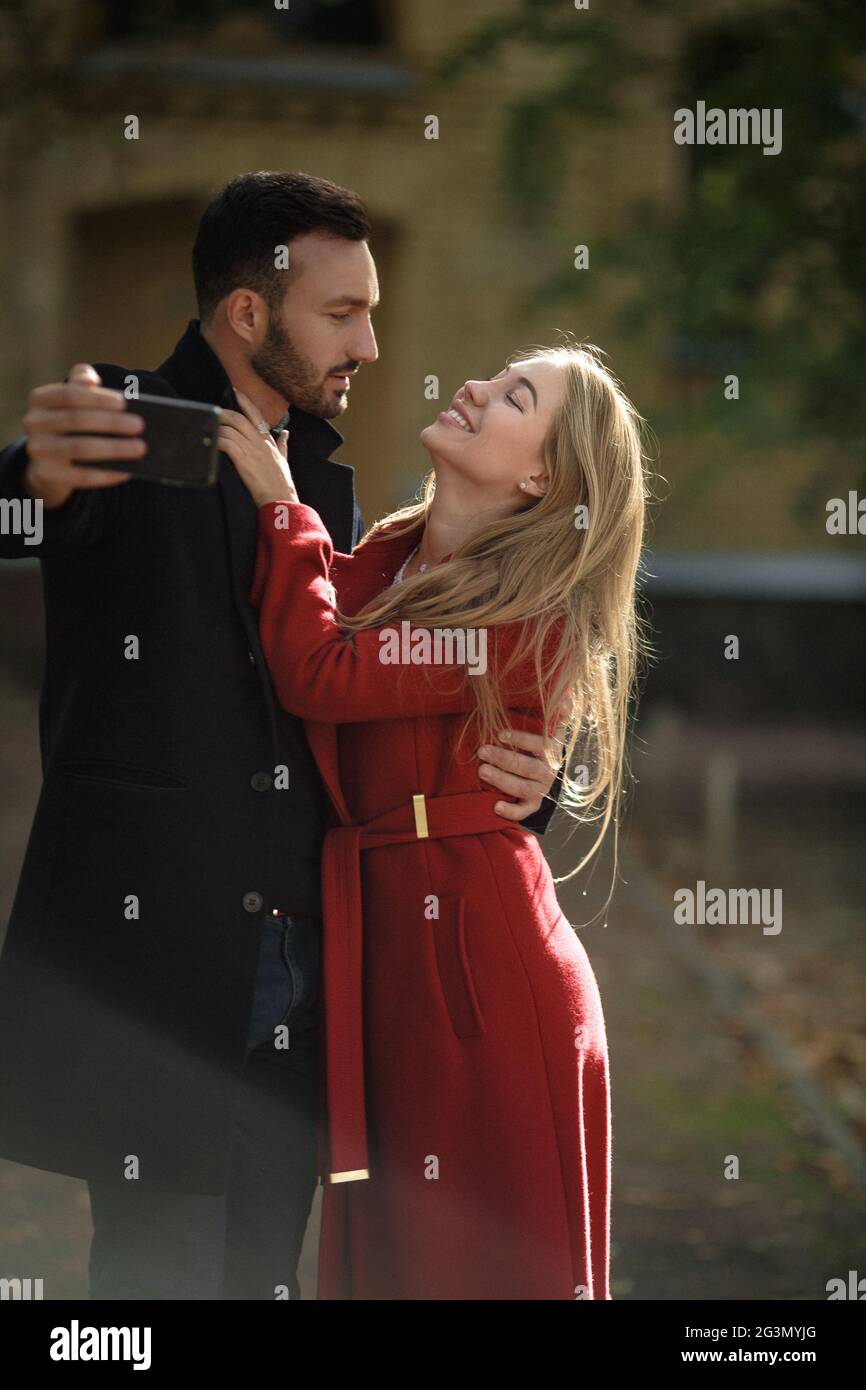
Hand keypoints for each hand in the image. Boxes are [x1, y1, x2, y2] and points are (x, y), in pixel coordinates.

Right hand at [22, 363, 142, 509]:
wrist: (50, 458)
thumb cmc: (71, 420)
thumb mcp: (74, 398)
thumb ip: (82, 381)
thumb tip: (91, 380)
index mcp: (40, 399)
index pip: (69, 395)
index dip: (97, 399)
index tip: (124, 403)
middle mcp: (33, 423)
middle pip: (76, 420)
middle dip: (111, 422)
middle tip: (140, 425)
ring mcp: (38, 450)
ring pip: (79, 448)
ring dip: (113, 448)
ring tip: (140, 448)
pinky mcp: (46, 474)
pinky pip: (80, 476)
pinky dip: (105, 474)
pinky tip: (126, 471)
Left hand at [219, 388, 297, 507]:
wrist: (280, 499)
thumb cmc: (281, 482)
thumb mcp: (284, 459)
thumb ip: (283, 444)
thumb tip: (286, 433)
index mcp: (268, 439)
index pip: (256, 413)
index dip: (244, 400)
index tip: (234, 390)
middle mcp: (260, 441)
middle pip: (238, 418)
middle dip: (223, 413)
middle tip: (213, 412)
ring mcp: (252, 450)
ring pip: (230, 429)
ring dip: (216, 428)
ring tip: (208, 429)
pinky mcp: (243, 460)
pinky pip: (226, 443)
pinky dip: (216, 440)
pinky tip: (211, 442)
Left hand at [477, 702, 567, 820]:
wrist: (554, 779)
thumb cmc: (544, 747)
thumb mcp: (553, 729)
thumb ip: (558, 713)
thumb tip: (566, 697)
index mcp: (552, 751)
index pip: (540, 744)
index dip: (521, 740)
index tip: (501, 734)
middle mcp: (549, 772)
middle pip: (527, 767)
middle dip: (504, 759)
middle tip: (482, 751)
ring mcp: (542, 790)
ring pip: (523, 788)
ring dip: (502, 780)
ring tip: (482, 771)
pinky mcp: (534, 806)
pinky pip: (524, 812)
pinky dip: (511, 812)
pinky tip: (496, 806)